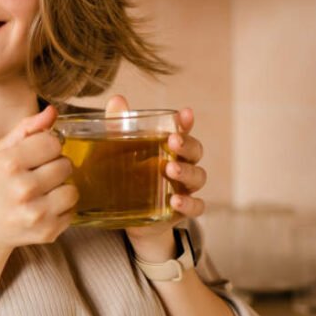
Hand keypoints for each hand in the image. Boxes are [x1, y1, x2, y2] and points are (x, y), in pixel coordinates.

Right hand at [0, 105, 78, 253]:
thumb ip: (26, 129)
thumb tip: (52, 112)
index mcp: (9, 164)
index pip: (52, 142)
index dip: (46, 147)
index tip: (36, 156)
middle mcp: (22, 189)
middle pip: (65, 165)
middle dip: (54, 167)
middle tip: (37, 176)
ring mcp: (36, 213)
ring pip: (72, 190)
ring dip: (61, 189)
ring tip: (43, 193)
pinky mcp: (47, 232)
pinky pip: (72, 211)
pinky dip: (61, 209)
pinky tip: (42, 209)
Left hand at [103, 96, 207, 258]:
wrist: (127, 216)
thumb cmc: (127, 175)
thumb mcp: (117, 151)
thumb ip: (118, 127)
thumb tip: (117, 99)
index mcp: (170, 148)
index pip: (183, 131)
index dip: (186, 122)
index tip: (185, 113)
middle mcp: (183, 165)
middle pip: (195, 152)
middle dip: (187, 145)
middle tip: (174, 141)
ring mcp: (185, 188)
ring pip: (198, 177)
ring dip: (187, 172)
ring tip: (171, 169)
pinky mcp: (181, 211)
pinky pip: (196, 207)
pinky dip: (189, 203)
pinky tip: (175, 200)